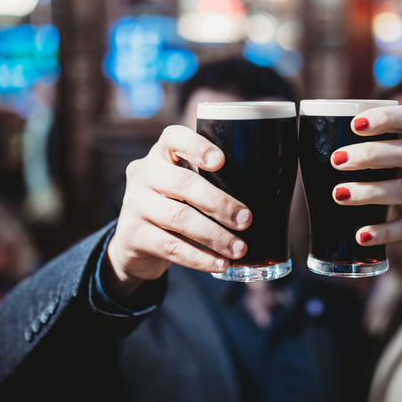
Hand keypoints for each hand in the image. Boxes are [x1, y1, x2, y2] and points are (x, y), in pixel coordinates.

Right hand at [104, 125, 250, 298]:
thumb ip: (213, 180)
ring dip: (214, 235)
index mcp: (161, 154)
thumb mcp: (185, 185)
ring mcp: (134, 204)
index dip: (197, 147)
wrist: (135, 243)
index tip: (221, 161)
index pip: (173, 138)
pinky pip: (170, 247)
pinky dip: (199, 258)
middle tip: (246, 219)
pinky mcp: (133, 235)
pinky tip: (219, 264)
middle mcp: (144, 174)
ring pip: (178, 217)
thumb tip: (269, 192)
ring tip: (239, 248)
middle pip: (182, 183)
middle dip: (219, 203)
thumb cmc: (175, 205)